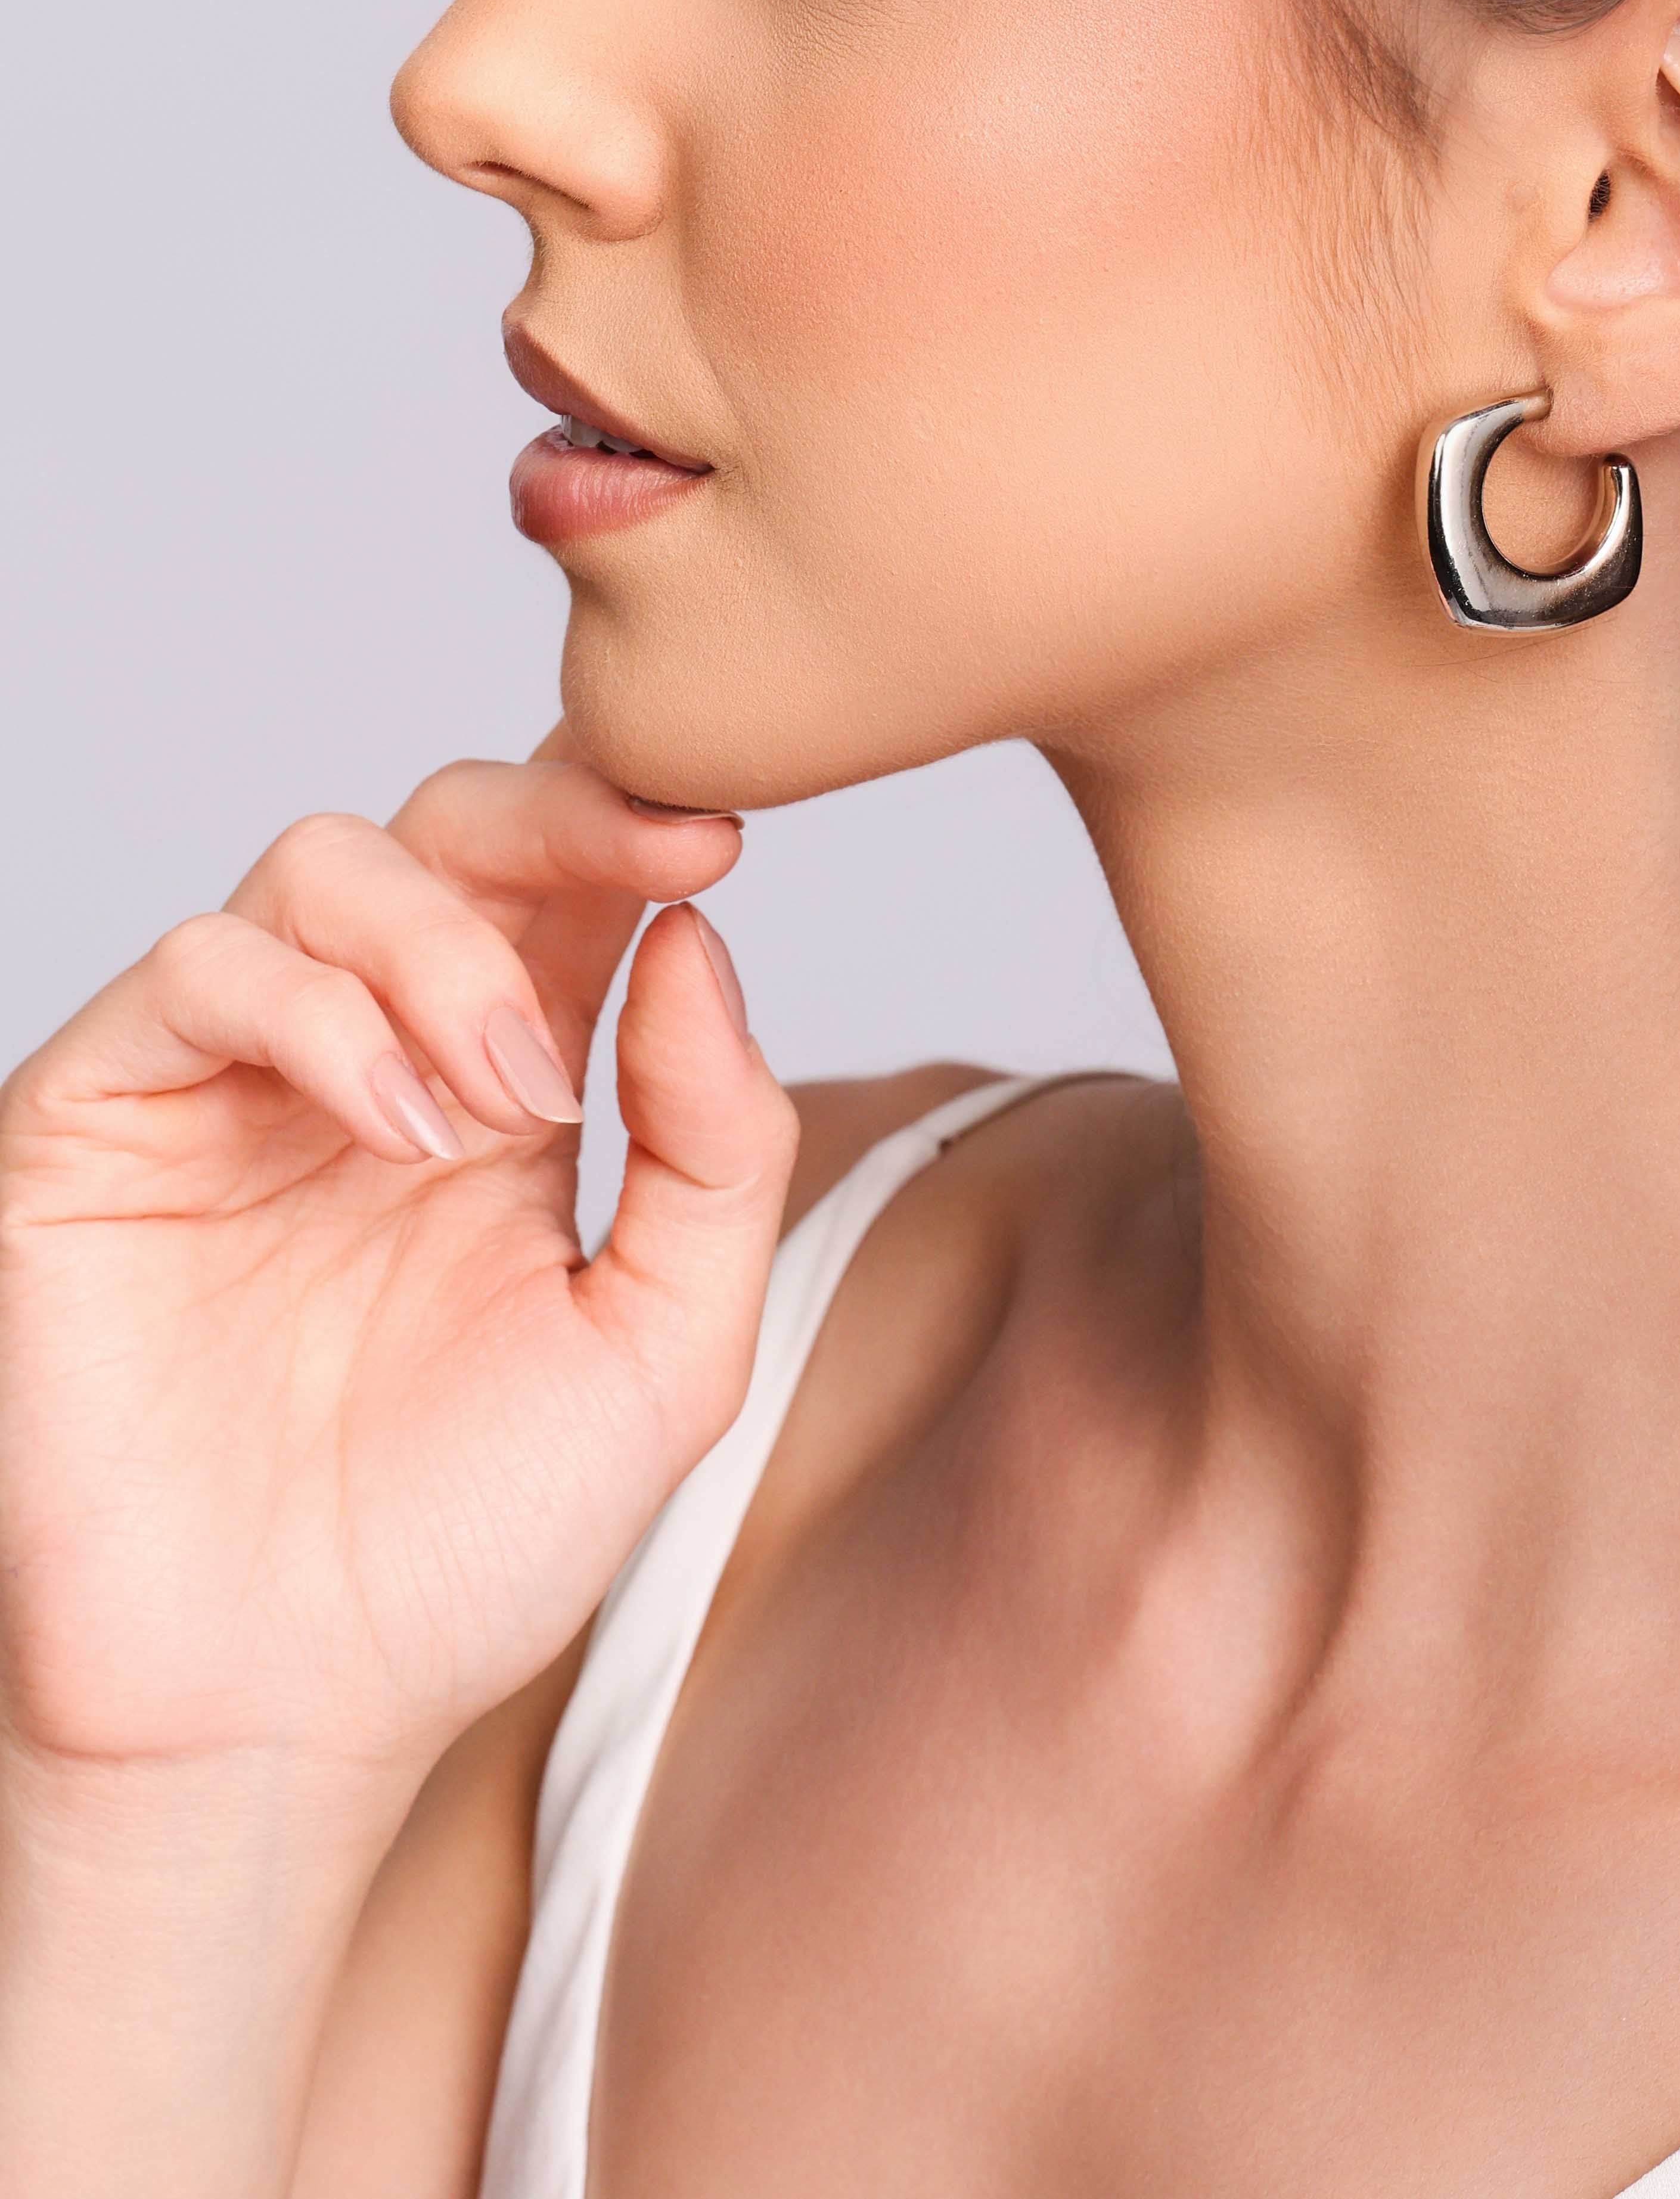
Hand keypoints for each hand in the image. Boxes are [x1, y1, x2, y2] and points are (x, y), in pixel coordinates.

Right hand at [0, 736, 796, 1802]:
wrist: (281, 1712)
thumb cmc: (462, 1547)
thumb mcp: (663, 1347)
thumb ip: (715, 1144)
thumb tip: (696, 943)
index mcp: (510, 1092)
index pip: (567, 888)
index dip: (635, 823)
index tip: (721, 838)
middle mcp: (377, 1060)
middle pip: (454, 829)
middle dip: (562, 819)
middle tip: (657, 874)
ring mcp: (238, 1084)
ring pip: (325, 862)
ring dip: (447, 946)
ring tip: (506, 1102)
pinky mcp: (105, 1120)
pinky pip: (202, 970)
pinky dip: (320, 1013)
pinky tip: (396, 1128)